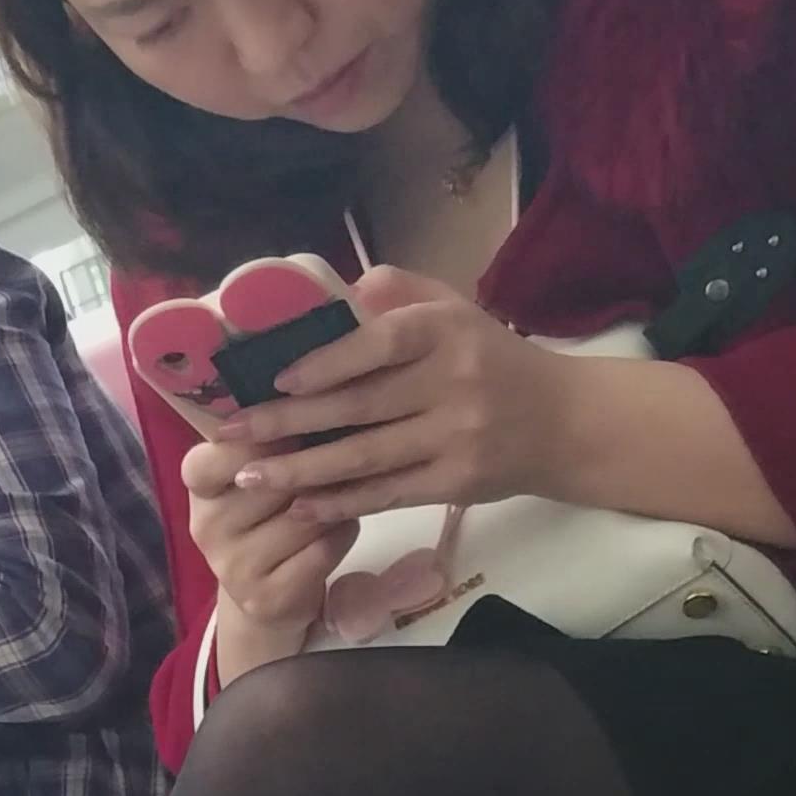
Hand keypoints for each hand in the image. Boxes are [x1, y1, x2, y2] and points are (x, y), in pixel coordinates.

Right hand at [184, 435, 355, 681]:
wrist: (264, 596)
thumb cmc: (266, 516)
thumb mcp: (252, 473)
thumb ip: (266, 438)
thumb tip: (310, 392)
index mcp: (198, 487)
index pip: (213, 456)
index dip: (256, 441)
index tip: (290, 433)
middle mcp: (206, 527)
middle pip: (276, 482)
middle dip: (311, 470)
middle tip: (328, 464)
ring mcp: (233, 567)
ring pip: (305, 514)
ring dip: (333, 502)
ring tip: (336, 496)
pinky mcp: (266, 598)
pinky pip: (323, 549)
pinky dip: (342, 533)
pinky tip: (339, 528)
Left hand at [222, 264, 564, 524]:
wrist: (563, 421)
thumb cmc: (492, 358)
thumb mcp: (455, 309)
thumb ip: (397, 293)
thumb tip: (332, 290)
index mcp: (447, 332)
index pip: (379, 344)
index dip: (326, 363)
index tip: (276, 379)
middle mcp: (454, 383)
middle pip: (359, 407)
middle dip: (287, 424)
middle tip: (232, 435)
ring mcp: (456, 438)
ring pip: (365, 458)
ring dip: (301, 472)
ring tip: (250, 477)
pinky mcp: (457, 483)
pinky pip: (387, 494)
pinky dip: (340, 502)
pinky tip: (301, 505)